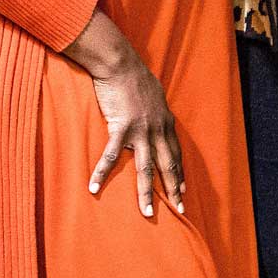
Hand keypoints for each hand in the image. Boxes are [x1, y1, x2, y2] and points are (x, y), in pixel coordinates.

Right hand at [64, 12, 182, 217]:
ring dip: (146, 192)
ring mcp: (141, 131)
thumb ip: (156, 111)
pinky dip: (101, 173)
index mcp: (165, 123)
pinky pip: (110, 156)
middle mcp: (158, 130)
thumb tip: (157, 116)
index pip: (176, 154)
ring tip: (146, 212)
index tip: (183, 190)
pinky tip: (94, 188)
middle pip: (168, 165)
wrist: (121, 65)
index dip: (180, 173)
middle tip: (180, 209)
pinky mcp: (120, 128)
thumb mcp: (154, 96)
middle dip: (174, 189)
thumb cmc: (135, 78)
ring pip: (145, 168)